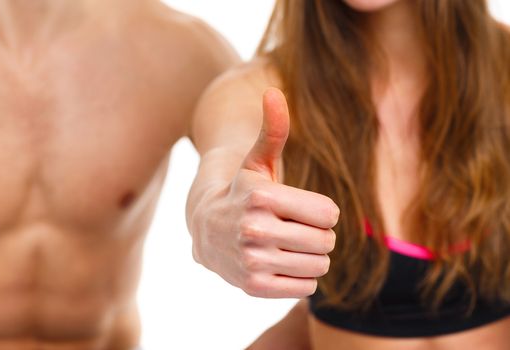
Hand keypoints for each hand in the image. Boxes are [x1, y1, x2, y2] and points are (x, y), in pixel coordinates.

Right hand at [192, 88, 338, 297]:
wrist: (206, 230)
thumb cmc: (242, 192)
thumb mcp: (257, 162)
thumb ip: (273, 131)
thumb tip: (274, 92)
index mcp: (261, 196)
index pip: (329, 213)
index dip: (319, 211)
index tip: (297, 208)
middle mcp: (254, 229)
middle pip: (326, 241)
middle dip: (317, 235)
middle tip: (292, 229)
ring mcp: (252, 260)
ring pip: (319, 266)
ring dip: (310, 257)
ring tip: (286, 246)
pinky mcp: (253, 286)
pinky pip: (305, 287)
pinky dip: (299, 278)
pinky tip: (279, 264)